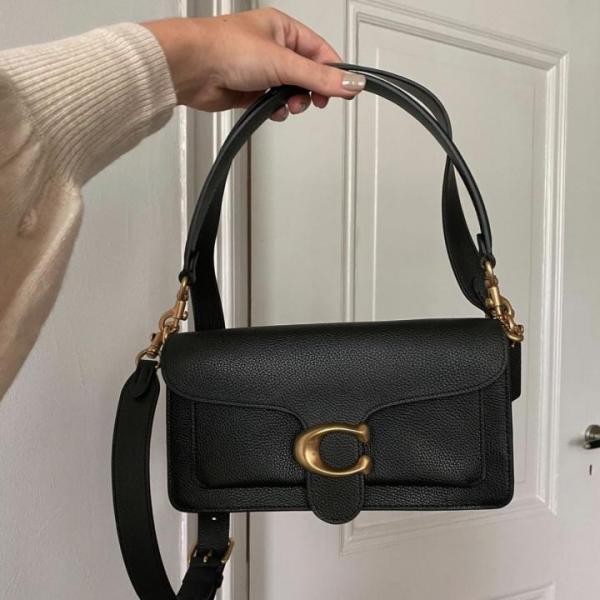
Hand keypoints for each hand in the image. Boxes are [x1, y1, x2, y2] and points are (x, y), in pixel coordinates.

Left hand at [142, 8, 364, 120]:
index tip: (346, 90)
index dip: (334, 72)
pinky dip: (275, 110)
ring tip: (286, 103)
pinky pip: (272, 103)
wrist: (192, 68)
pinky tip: (270, 109)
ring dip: (292, 102)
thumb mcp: (284, 63)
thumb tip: (350, 82)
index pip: (320, 52)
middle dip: (310, 91)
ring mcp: (260, 70)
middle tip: (313, 101)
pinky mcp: (248, 90)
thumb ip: (320, 78)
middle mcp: (272, 48)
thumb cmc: (226, 49)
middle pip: (307, 74)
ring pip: (290, 91)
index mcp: (283, 29)